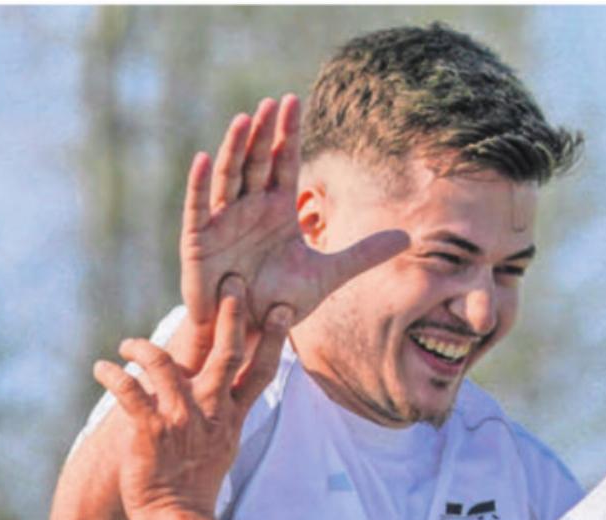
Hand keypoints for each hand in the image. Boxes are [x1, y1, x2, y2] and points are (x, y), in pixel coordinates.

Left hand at [94, 290, 287, 519]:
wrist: (176, 519)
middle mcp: (211, 413)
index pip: (260, 371)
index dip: (271, 338)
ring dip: (142, 346)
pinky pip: (128, 390)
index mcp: (231, 417)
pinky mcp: (149, 430)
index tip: (279, 308)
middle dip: (229, 316)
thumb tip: (227, 391)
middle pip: (226, 354)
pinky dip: (112, 374)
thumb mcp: (223, 447)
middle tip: (229, 282)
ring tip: (127, 344)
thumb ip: (226, 413)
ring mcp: (181, 420)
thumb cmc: (195, 484)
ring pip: (164, 363)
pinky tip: (102, 368)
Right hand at [179, 95, 408, 343]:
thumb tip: (407, 238)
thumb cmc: (281, 301)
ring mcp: (222, 221)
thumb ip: (364, 254)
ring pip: (229, 177)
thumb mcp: (328, 276)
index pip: (283, 163)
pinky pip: (198, 208)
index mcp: (277, 210)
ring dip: (234, 148)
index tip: (293, 100)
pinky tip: (202, 158)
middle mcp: (250, 208)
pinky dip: (199, 184)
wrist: (249, 332)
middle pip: (257, 162)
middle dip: (264, 133)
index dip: (288, 134)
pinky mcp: (199, 241)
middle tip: (273, 103)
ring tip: (244, 120)